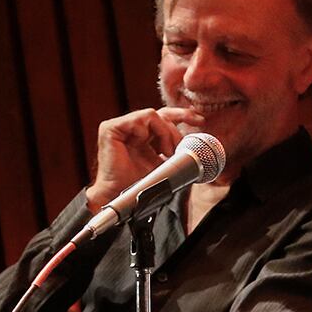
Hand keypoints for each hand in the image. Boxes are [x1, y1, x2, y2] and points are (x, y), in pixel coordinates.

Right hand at [88, 107, 203, 210]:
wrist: (122, 197)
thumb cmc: (140, 186)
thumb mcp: (165, 165)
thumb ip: (175, 152)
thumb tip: (196, 144)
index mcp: (144, 137)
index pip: (165, 118)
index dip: (182, 116)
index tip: (200, 121)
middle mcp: (133, 130)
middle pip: (161, 113)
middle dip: (177, 127)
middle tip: (183, 145)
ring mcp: (121, 127)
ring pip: (153, 115)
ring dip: (165, 133)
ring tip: (167, 152)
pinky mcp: (111, 128)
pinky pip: (139, 119)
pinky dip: (148, 130)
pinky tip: (146, 143)